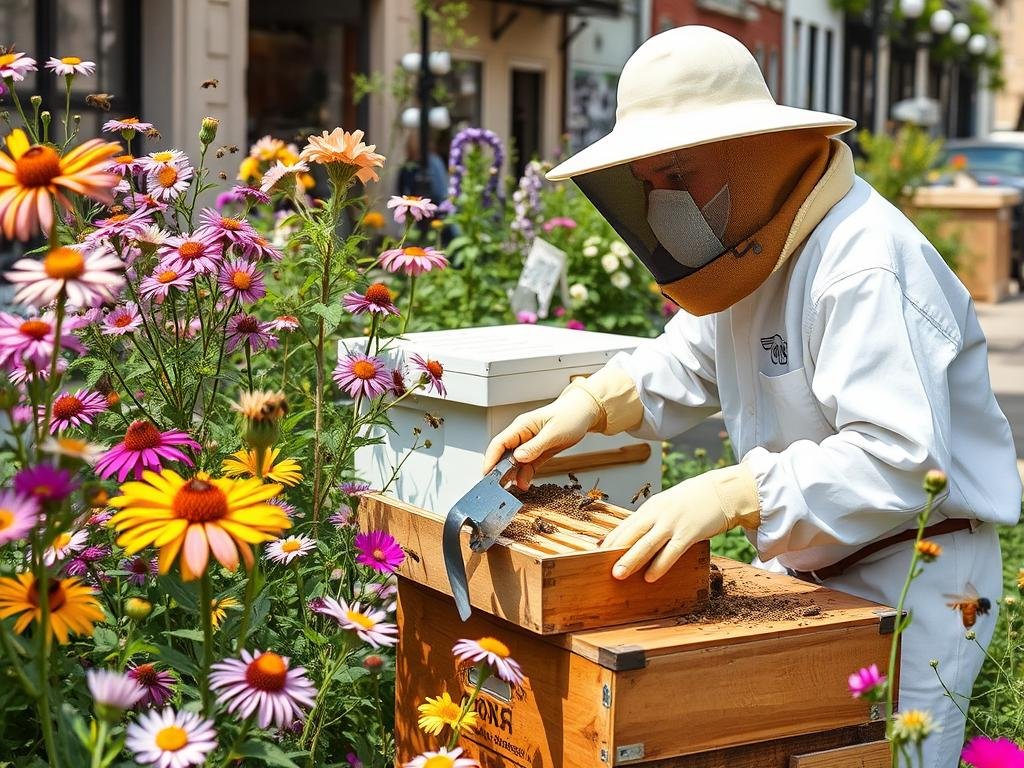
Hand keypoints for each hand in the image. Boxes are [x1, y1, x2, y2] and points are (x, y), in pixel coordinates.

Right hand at [482, 384, 600, 489]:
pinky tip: (524, 484)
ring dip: (513, 477)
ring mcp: (529, 445)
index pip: (499, 443)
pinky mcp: (537, 453)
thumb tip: (518, 457)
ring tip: (513, 490)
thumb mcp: (554, 432)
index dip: (490, 459)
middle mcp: (522, 436)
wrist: (583, 413)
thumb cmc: (570, 415)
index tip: (487, 474)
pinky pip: (526, 467)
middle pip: (503, 455)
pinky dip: (524, 476)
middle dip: (499, 472)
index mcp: (522, 426)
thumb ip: (535, 446)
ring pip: (514, 464)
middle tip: (498, 488)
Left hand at [599, 464, 760, 581]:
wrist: (721, 492)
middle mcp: (658, 514)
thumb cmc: (692, 502)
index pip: (625, 526)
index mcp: (650, 508)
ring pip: (648, 543)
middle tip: (599, 566)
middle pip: (632, 534)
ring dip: (632, 560)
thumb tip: (633, 541)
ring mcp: (673, 523)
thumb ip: (651, 522)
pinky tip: (650, 577)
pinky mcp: (689, 533)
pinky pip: (671, 551)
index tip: (595, 553)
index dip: (610, 540)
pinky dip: (660, 564)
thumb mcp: (667, 507)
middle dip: (615, 551)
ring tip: (618, 574)